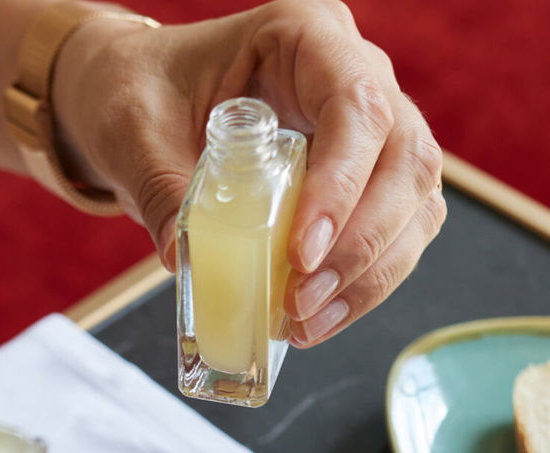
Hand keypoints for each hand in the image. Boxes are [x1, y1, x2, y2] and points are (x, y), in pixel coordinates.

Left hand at [52, 0, 444, 346]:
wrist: (142, 102)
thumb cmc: (140, 94)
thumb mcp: (134, 132)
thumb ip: (161, 188)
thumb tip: (184, 260)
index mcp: (305, 34)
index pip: (357, 107)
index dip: (341, 185)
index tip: (300, 253)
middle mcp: (355, 72)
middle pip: (405, 159)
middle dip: (362, 243)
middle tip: (302, 302)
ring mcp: (373, 126)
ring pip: (414, 201)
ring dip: (370, 273)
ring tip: (307, 321)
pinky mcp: (369, 177)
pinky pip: (395, 232)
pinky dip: (363, 282)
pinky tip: (316, 318)